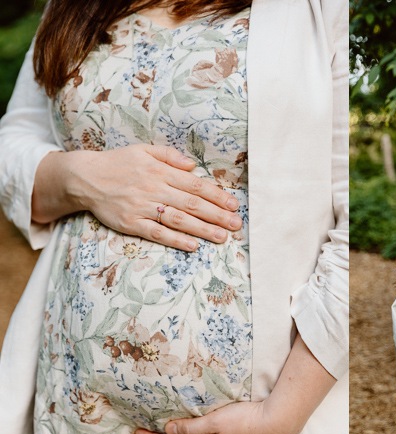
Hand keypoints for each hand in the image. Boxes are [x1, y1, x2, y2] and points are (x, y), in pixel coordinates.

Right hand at [37, 144, 241, 251]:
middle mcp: (154, 188)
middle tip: (236, 224)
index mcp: (160, 171)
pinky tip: (193, 246)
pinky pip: (157, 233)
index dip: (216, 196)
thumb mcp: (144, 150)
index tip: (233, 204)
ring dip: (203, 229)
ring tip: (222, 237)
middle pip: (192, 204)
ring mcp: (143, 207)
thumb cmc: (118, 163)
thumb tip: (193, 165)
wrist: (84, 178)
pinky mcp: (131, 223)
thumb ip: (170, 155)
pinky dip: (176, 240)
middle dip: (217, 215)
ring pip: (179, 220)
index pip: (195, 185)